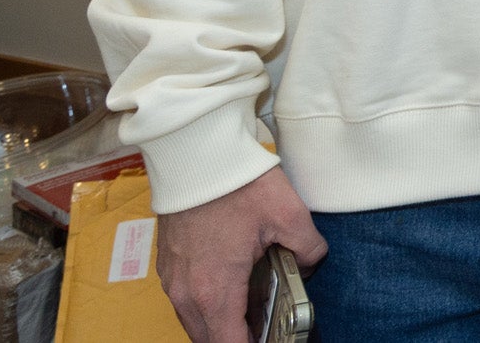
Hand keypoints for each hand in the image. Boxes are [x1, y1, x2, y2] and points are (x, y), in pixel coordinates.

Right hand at [157, 166, 327, 342]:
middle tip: (266, 330)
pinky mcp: (169, 266)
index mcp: (214, 290)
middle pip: (210, 340)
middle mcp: (186, 293)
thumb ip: (308, 249)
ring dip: (221, 325)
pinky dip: (207, 307)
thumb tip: (310, 264)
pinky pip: (186, 301)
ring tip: (253, 315)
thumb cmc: (237, 184)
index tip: (272, 340)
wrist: (195, 154)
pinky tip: (233, 291)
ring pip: (196, 322)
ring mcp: (173, 280)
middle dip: (238, 339)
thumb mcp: (289, 215)